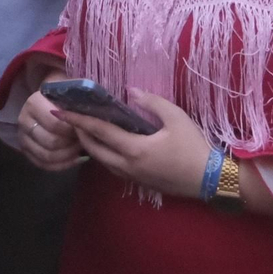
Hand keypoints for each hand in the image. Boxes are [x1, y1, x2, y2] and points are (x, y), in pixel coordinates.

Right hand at [18, 74, 84, 170]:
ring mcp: (22, 137)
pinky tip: (75, 158)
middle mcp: (24, 120)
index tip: (86, 127)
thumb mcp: (72, 88)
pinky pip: (44, 165)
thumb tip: (96, 111)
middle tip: (84, 139)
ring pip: (47, 156)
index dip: (73, 129)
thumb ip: (81, 97)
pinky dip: (62, 164)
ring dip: (68, 155)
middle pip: (51, 143)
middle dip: (71, 144)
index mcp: (34, 103)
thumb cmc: (64, 93)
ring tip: (80, 147)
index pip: (55, 124)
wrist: (48, 96)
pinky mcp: (26, 151)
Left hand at [56, 91, 212, 197]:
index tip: (60, 111)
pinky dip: (105, 155)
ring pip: (103, 161)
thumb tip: (130, 91)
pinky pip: (114, 168)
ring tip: (87, 129)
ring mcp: (133, 176)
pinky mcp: (141, 182)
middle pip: (94, 149)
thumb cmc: (194, 146)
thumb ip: (151, 102)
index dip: (77, 120)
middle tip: (72, 118)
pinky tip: (109, 144)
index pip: (98, 131)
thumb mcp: (176, 117)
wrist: (212, 179)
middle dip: (80, 133)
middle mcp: (128, 165)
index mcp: (133, 149)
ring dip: (92, 146)